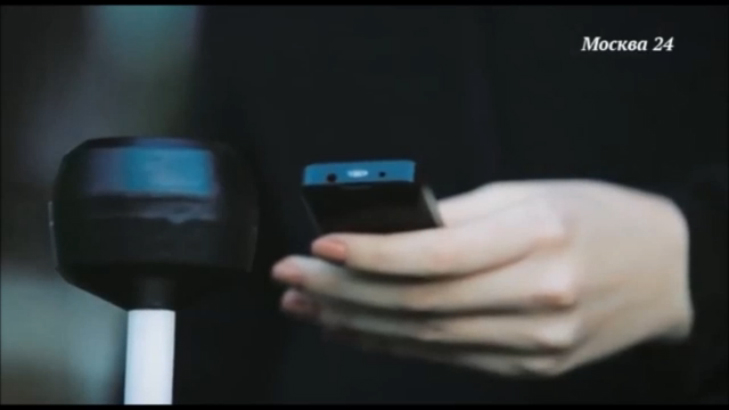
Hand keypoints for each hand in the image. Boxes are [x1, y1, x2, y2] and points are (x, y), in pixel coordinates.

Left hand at [271, 180, 692, 377]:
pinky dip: (394, 345)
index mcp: (539, 236)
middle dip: (343, 293)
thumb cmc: (596, 217)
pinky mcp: (531, 367)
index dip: (370, 255)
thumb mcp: (530, 194)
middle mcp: (538, 296)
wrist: (667, 272)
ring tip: (307, 307)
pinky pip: (447, 356)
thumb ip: (456, 215)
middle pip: (418, 302)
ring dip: (357, 323)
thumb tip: (385, 229)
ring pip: (425, 337)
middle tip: (291, 279)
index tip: (320, 248)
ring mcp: (535, 342)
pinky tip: (354, 331)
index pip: (436, 255)